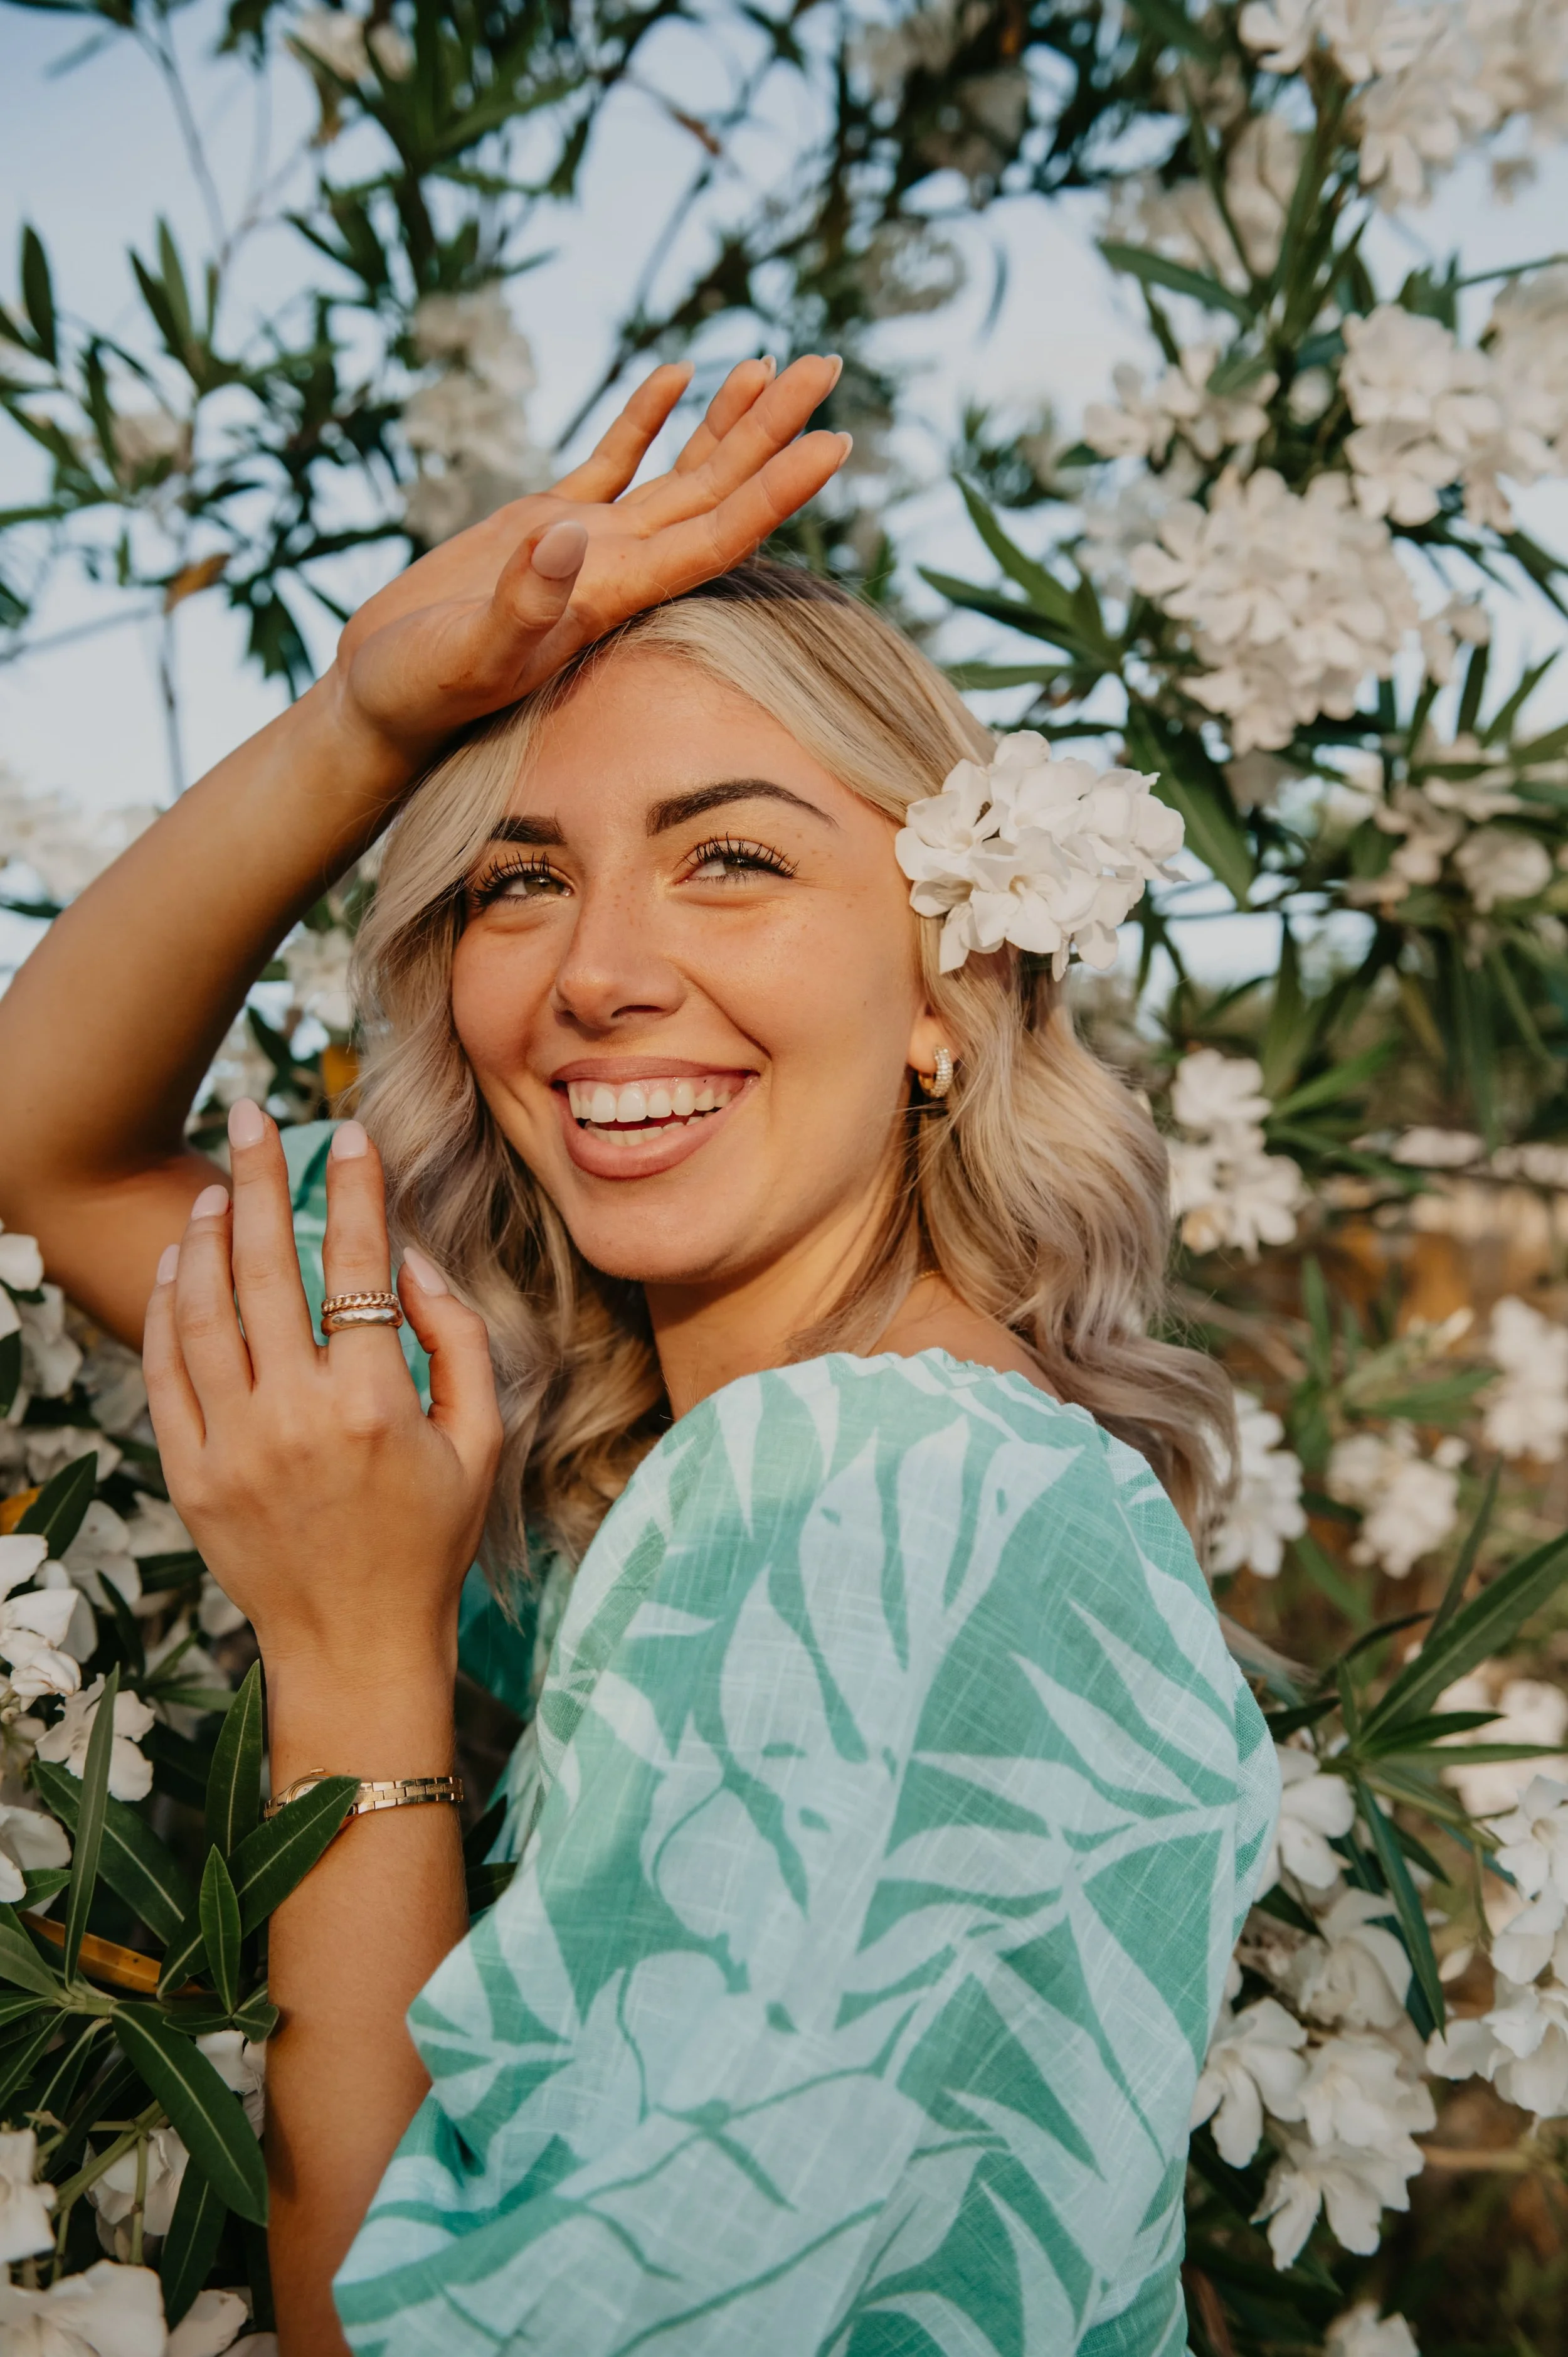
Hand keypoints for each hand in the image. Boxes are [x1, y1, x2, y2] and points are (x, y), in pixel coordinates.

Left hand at [142, 1104, 501, 1692]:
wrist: (355, 1645)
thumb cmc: (430, 1542)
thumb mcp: (481, 1443)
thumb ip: (461, 1345)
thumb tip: (415, 1263)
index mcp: (374, 1405)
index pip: (356, 1267)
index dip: (353, 1190)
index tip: (348, 1135)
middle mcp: (295, 1418)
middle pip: (263, 1267)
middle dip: (256, 1176)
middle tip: (251, 1114)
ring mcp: (232, 1446)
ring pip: (202, 1310)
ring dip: (204, 1235)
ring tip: (213, 1187)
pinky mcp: (190, 1473)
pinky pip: (164, 1371)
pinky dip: (166, 1308)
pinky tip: (179, 1266)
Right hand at [328, 353, 848, 768]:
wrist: (379, 703)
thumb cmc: (420, 695)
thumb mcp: (465, 656)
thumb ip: (520, 605)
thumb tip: (565, 537)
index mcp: (615, 595)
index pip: (719, 534)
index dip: (778, 489)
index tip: (835, 442)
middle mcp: (618, 568)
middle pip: (718, 489)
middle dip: (773, 427)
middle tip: (829, 360)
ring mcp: (585, 545)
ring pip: (678, 472)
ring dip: (727, 420)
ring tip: (773, 361)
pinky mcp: (539, 525)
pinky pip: (612, 463)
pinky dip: (645, 420)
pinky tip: (677, 374)